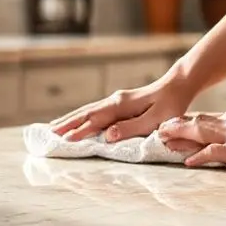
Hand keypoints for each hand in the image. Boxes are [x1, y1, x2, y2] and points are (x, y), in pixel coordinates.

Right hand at [50, 74, 195, 141]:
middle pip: (85, 113)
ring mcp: (115, 101)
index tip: (64, 140)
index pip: (95, 120)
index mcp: (121, 105)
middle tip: (48, 134)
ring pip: (87, 110)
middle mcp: (114, 101)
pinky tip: (76, 120)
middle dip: (66, 123)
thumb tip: (107, 135)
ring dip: (70, 119)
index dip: (79, 131)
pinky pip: (94, 110)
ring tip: (54, 127)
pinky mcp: (118, 103)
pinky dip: (80, 116)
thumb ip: (131, 128)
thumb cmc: (170, 104)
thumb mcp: (155, 120)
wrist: (177, 85)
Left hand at [157, 109, 225, 169]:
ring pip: (199, 133)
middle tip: (157, 130)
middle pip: (196, 123)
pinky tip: (187, 161)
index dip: (184, 123)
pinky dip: (199, 155)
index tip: (169, 126)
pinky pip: (214, 152)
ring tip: (162, 140)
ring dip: (179, 137)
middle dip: (175, 127)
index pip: (203, 120)